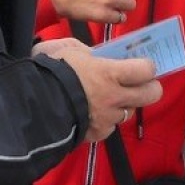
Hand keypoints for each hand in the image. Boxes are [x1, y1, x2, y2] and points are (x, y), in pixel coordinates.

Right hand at [33, 38, 161, 140]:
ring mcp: (108, 119)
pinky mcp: (97, 134)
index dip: (147, 67)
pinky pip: (109, 127)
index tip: (142, 65)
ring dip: (122, 105)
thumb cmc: (51, 72)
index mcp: (109, 73)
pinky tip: (92, 114)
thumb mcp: (69, 50)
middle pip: (151, 94)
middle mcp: (115, 97)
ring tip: (106, 99)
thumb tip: (97, 57)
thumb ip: (89, 53)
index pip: (146, 70)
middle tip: (140, 83)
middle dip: (150, 87)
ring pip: (129, 112)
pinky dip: (105, 121)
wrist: (33, 104)